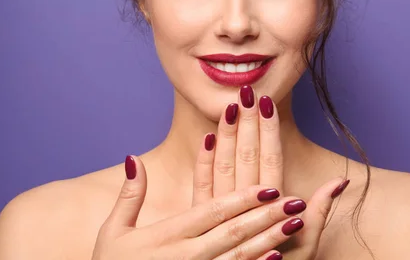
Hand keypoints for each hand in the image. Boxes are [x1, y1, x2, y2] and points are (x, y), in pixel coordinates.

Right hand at [92, 156, 308, 259]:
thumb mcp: (114, 231)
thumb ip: (130, 195)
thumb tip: (134, 158)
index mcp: (167, 236)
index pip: (212, 212)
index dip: (242, 199)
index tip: (268, 187)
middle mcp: (186, 256)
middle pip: (233, 232)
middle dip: (266, 216)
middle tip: (295, 201)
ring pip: (239, 256)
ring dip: (270, 239)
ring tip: (295, 224)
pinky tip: (278, 257)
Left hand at [192, 85, 349, 258]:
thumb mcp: (307, 245)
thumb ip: (320, 214)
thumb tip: (340, 181)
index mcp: (271, 210)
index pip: (270, 160)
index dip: (268, 131)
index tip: (266, 103)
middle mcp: (244, 208)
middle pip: (246, 157)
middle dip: (246, 124)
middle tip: (246, 93)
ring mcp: (219, 213)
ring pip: (223, 166)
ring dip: (225, 135)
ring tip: (228, 107)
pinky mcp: (200, 218)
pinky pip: (201, 184)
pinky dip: (203, 160)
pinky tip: (205, 137)